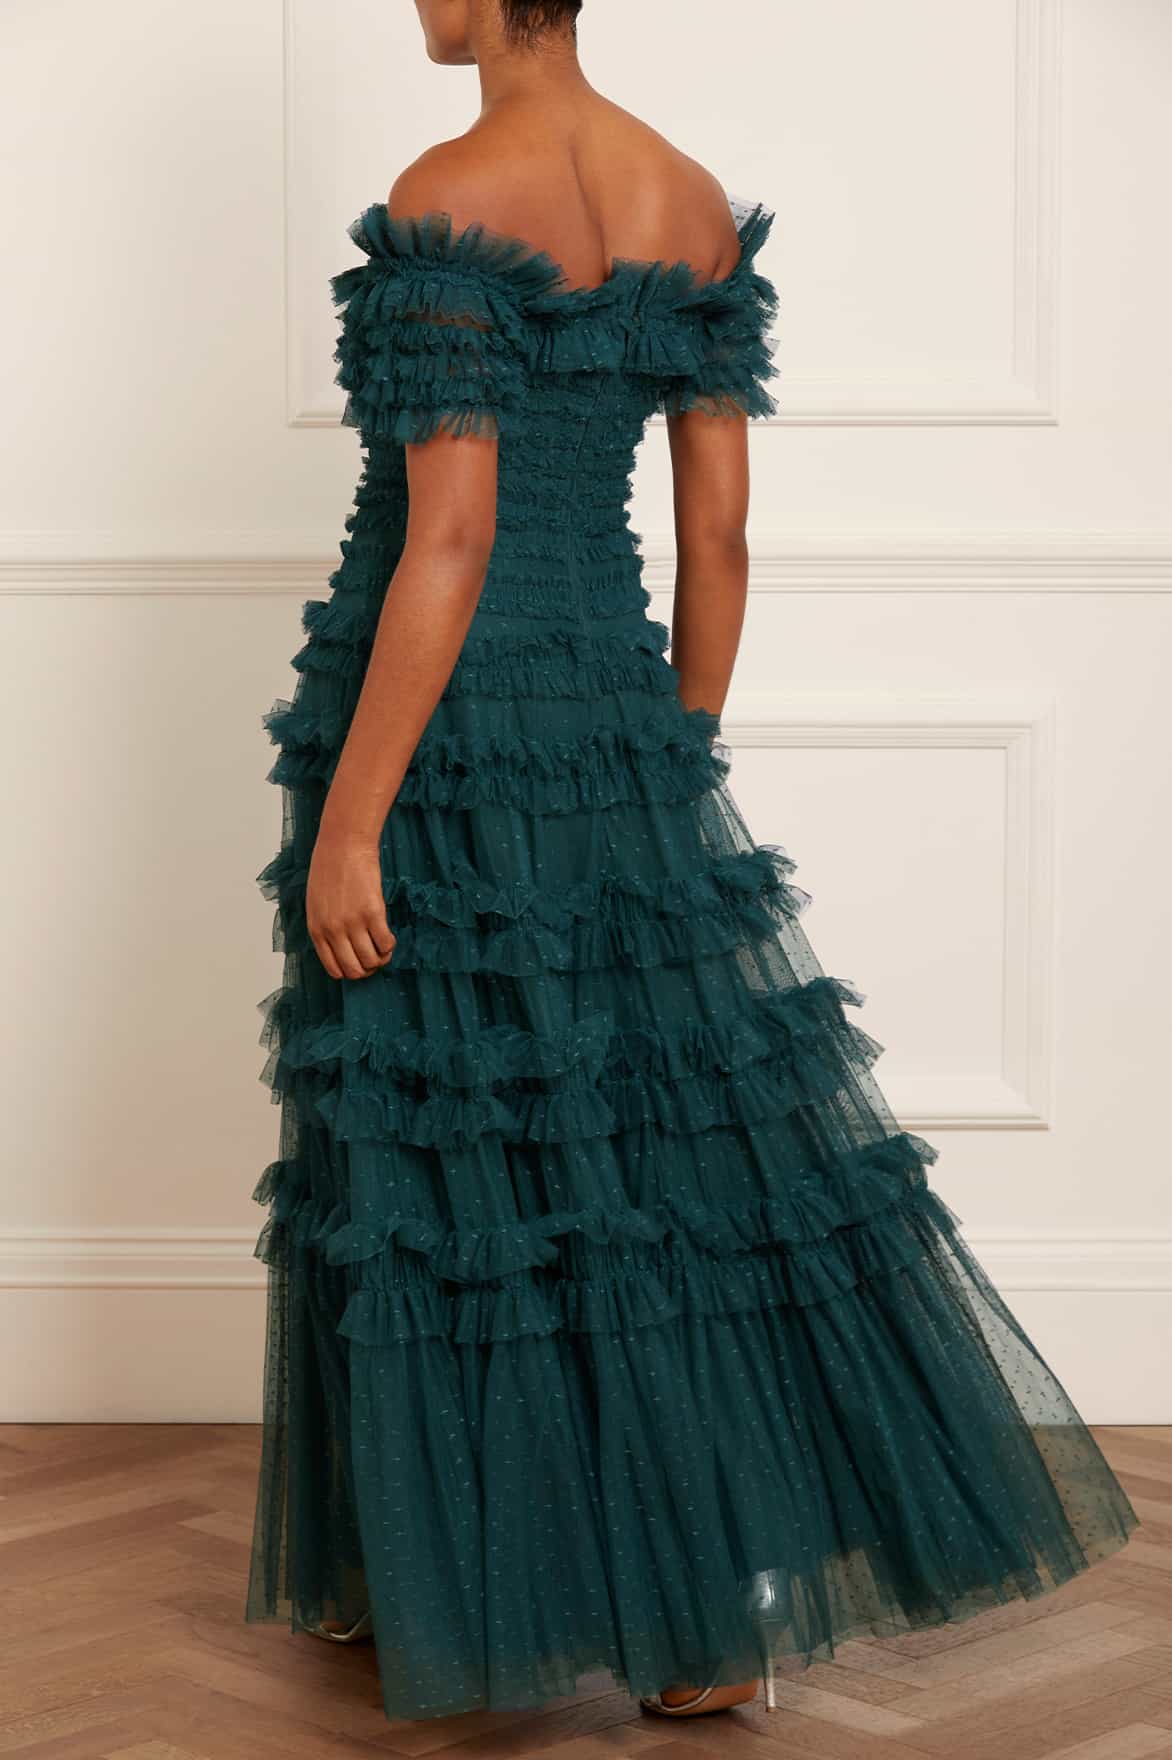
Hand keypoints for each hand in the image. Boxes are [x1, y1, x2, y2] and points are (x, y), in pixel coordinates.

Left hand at [305, 828, 395, 980]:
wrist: (343, 846)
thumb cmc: (329, 871)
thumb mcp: (316, 905)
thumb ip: (325, 928)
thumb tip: (342, 950)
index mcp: (317, 931)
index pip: (335, 969)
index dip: (351, 972)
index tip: (360, 964)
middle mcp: (333, 931)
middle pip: (355, 970)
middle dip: (368, 969)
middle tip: (375, 958)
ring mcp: (353, 923)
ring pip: (372, 960)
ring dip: (382, 959)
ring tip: (384, 948)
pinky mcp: (372, 912)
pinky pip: (386, 943)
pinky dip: (390, 945)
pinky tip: (389, 936)